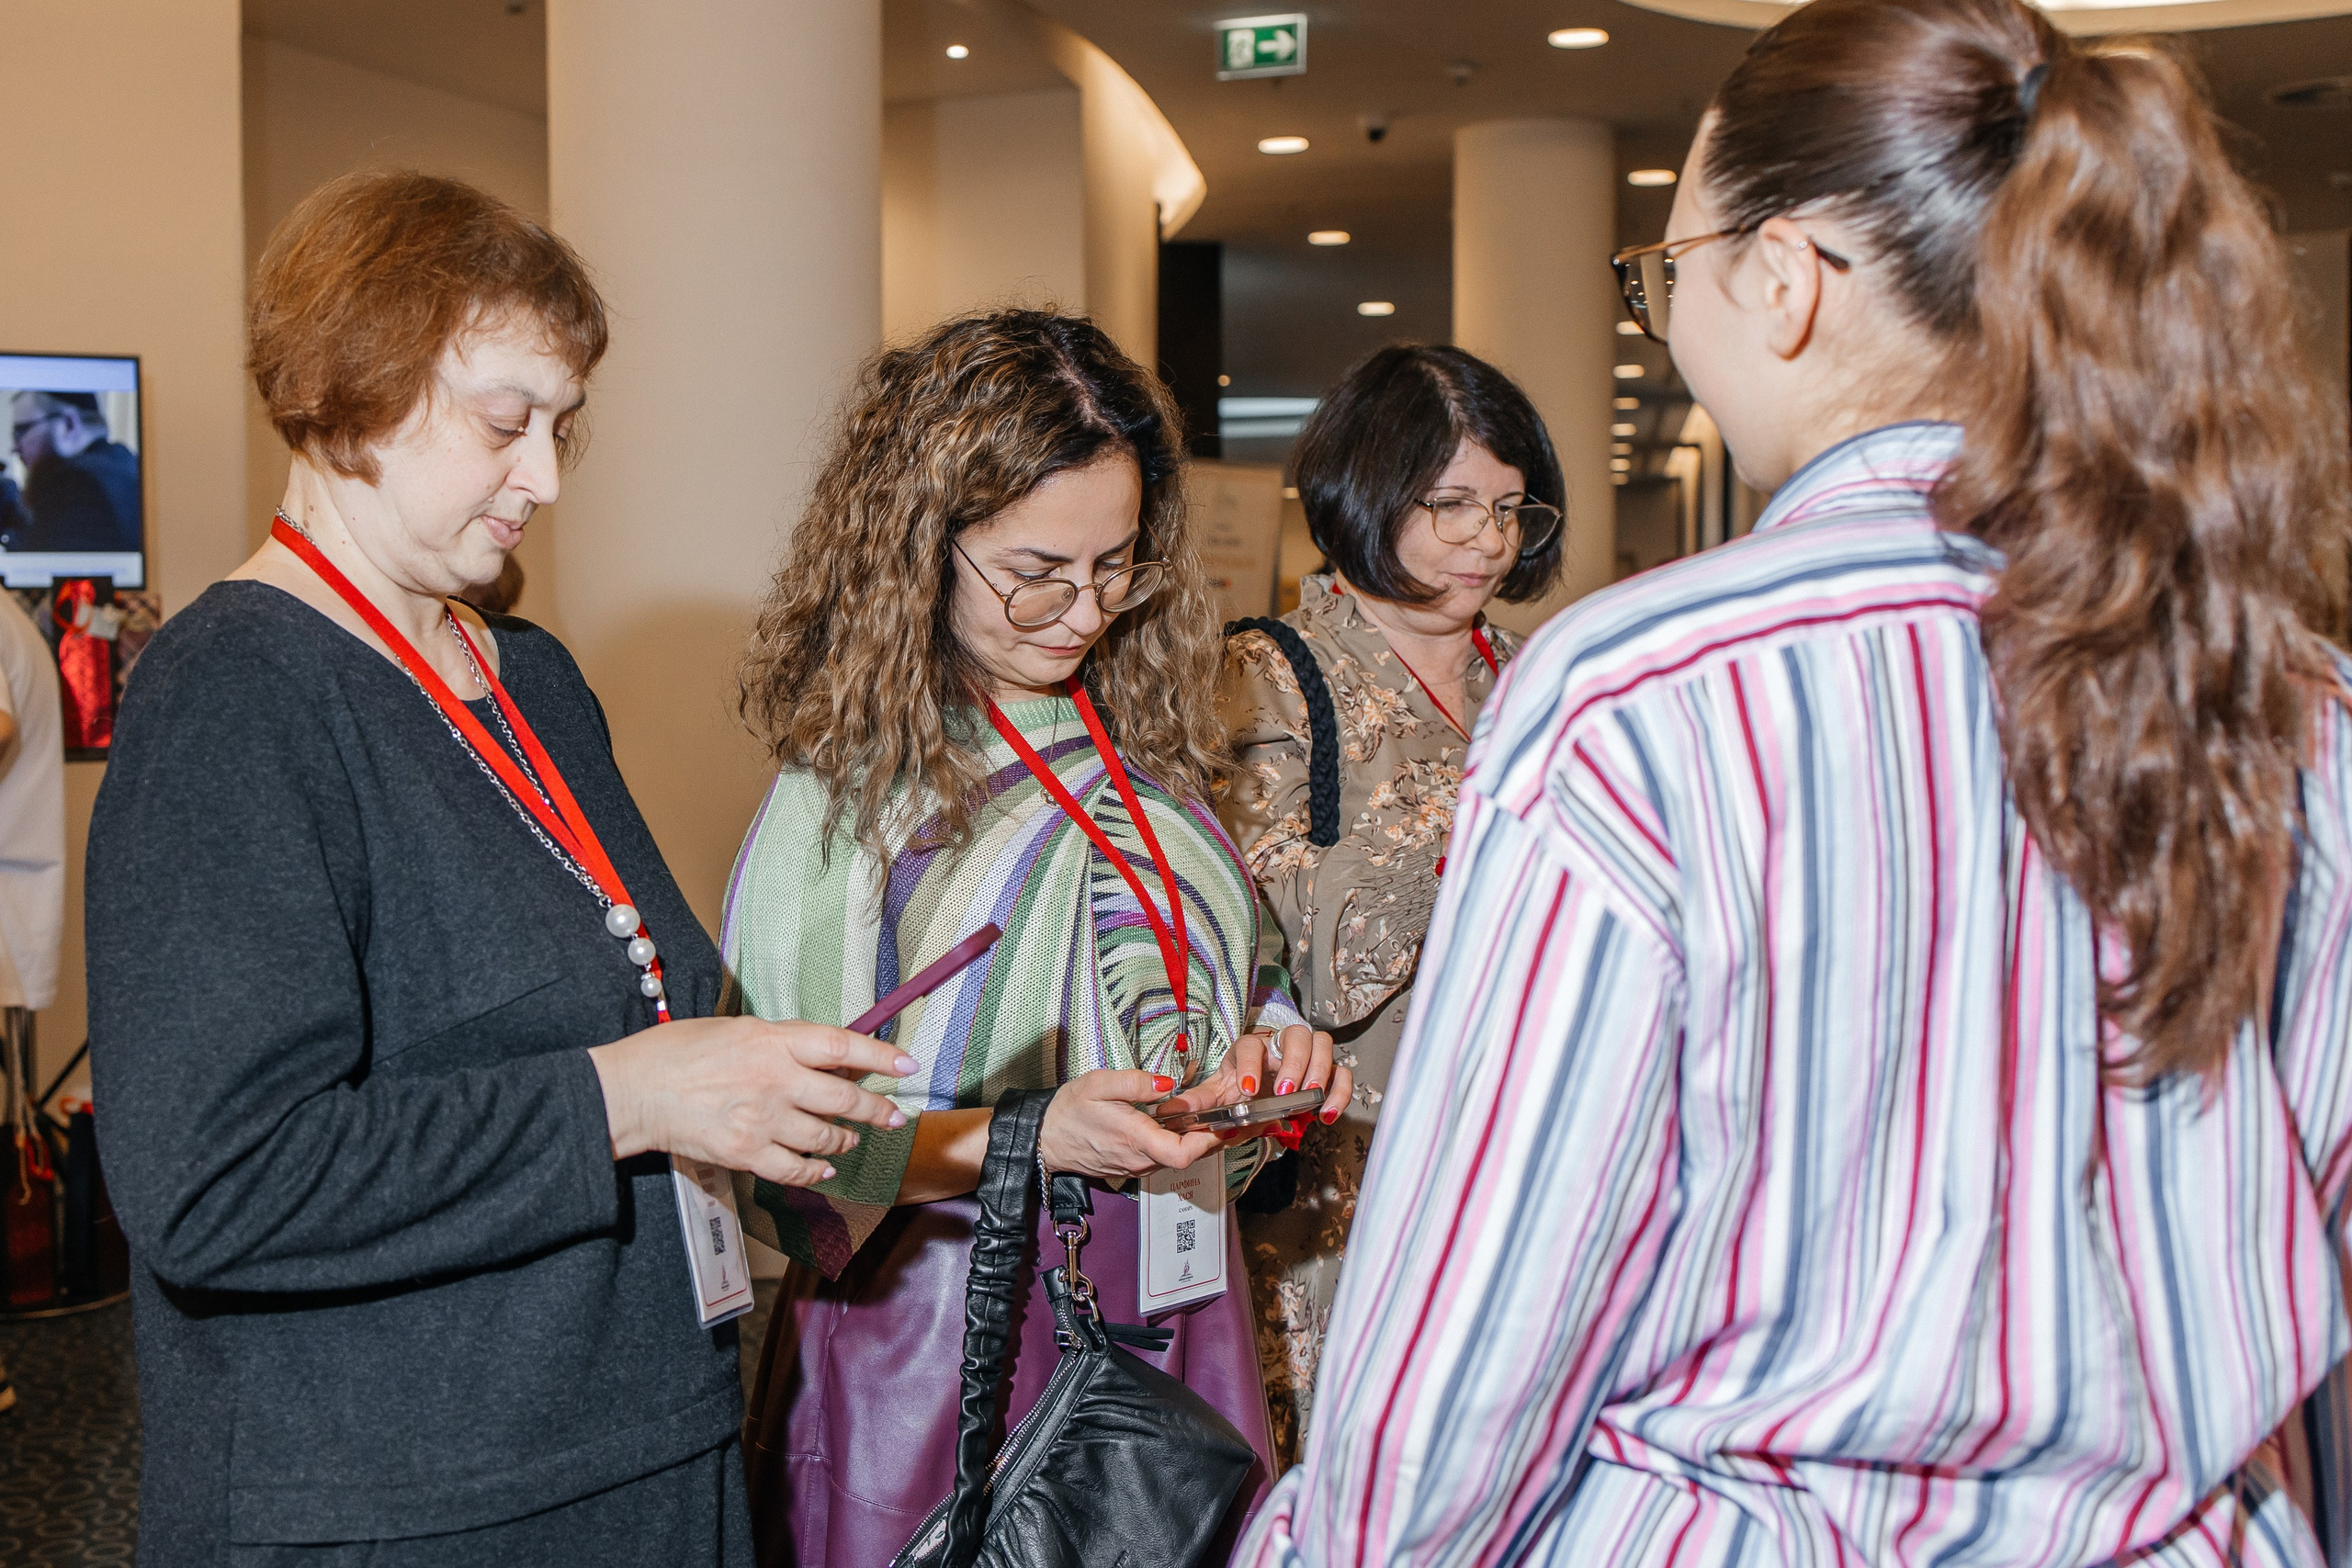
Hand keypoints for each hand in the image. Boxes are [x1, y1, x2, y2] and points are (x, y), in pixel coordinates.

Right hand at [589, 1016, 915, 1186]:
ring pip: (825, 1136)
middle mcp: (775, 1079)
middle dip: (875, 1110)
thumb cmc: (678, 1052)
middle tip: (893, 1117)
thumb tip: (826, 1054)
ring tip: (851, 1140)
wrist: (634, 1090)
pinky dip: (815, 1170)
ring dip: (845, 1140)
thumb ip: (781, 1042)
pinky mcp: (746, 1152)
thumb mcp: (735, 1029)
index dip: (880, 1057)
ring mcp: (762, 1119)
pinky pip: (795, 1168)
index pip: (841, 1045)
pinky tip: (823, 1168)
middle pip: (843, 1097)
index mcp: (772, 1040)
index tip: (907, 1066)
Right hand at [1038, 1068, 1223, 1180]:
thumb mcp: (1099, 1083)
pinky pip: (1161, 1158)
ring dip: (1192, 1139)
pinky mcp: (1133, 1167)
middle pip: (1188, 1156)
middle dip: (1208, 1135)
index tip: (1220, 1121)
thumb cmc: (1071, 1110)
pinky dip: (1175, 1143)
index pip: (1183, 1154)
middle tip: (1221, 1110)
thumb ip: (1136, 1082)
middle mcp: (1140, 1159)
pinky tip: (1176, 1125)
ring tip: (1201, 1114)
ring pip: (1176, 1157)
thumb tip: (1168, 1084)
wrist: (1046, 1138)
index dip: (1208, 1140)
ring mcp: (1136, 1166)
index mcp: (1136, 1138)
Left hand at [1154, 1025, 1353, 1136]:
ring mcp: (1307, 1057)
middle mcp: (1280, 1046)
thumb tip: (1169, 1112)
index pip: (1251, 1045)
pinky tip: (1325, 1114)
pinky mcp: (1326, 1073)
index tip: (1249, 1089)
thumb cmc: (1240, 1090)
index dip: (1250, 1064)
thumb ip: (1199, 1103)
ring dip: (1318, 1070)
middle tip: (1285, 1091)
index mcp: (1250, 1049)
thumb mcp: (1218, 1097)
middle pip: (1296, 1034)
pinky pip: (1342, 1074)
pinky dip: (1339, 1092)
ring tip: (1309, 1097)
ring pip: (1323, 1045)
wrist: (1261, 1097)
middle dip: (1293, 1062)